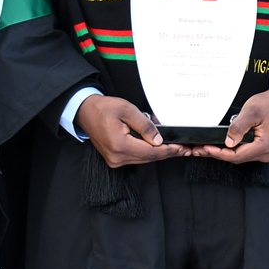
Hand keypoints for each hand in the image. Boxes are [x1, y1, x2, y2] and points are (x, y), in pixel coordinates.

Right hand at [75, 94, 189, 167]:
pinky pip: (136, 158)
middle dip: (167, 153)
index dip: (168, 151)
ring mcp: (114, 160)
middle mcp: (117, 157)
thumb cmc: (104, 109)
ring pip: (143, 159)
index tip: (181, 148)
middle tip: (183, 149)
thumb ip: (145, 126)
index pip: (150, 152)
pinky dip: (148, 153)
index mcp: (119, 145)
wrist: (86, 112)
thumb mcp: (128, 110)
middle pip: (148, 158)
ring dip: (158, 154)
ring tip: (174, 148)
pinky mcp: (114, 159)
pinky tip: (158, 148)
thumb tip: (158, 140)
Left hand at [197, 83, 268, 163]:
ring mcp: (264, 152)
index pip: (236, 156)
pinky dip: (230, 149)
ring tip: (207, 148)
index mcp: (264, 146)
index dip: (219, 153)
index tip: (206, 148)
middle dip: (217, 154)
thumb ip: (238, 127)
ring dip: (223, 152)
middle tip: (200, 150)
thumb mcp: (251, 111)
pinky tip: (220, 146)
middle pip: (236, 158)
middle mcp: (265, 153)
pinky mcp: (261, 148)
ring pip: (239, 156)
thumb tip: (228, 142)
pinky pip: (243, 152)